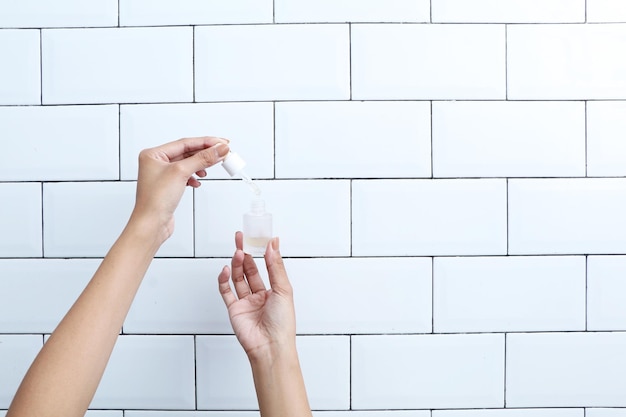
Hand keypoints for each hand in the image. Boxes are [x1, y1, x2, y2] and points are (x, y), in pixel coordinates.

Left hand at [132, 136, 228, 241]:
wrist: (151, 224)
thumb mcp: (181, 172)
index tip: (221, 143)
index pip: (185, 143)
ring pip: (187, 163)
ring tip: (211, 166)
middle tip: (222, 152)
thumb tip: (218, 149)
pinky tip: (198, 181)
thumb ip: (202, 158)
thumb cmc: (155, 200)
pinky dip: (194, 176)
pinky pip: (186, 175)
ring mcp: (162, 175)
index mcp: (153, 154)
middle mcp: (156, 163)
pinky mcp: (168, 186)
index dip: (205, 142)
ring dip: (200, 164)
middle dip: (205, 153)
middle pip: (187, 152)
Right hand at [218, 232, 295, 358]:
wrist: (270, 346)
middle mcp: (259, 296)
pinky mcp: (234, 310)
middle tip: (241, 238)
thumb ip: (276, 266)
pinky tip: (226, 269)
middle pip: (249, 270)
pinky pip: (226, 291)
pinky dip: (223, 280)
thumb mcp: (283, 289)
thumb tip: (273, 244)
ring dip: (237, 264)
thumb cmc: (282, 323)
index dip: (261, 252)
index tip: (258, 237)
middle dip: (245, 253)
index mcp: (274, 291)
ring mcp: (246, 302)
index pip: (266, 266)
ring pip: (238, 278)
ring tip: (238, 252)